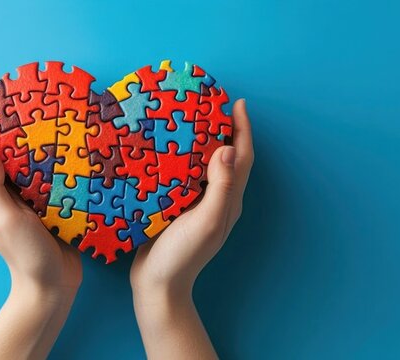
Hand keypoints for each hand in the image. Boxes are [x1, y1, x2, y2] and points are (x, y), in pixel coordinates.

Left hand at [0, 95, 81, 290]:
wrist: (51, 283)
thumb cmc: (25, 254)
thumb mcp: (5, 219)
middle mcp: (0, 193)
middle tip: (9, 99)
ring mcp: (20, 198)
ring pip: (17, 159)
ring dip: (22, 137)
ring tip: (35, 113)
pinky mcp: (41, 203)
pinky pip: (39, 172)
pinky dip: (44, 155)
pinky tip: (58, 144)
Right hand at [129, 99, 253, 358]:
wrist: (157, 284)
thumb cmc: (183, 255)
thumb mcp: (205, 221)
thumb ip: (220, 187)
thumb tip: (228, 148)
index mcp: (228, 200)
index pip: (242, 158)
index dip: (242, 129)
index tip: (236, 102)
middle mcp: (217, 199)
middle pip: (227, 157)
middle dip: (224, 129)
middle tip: (211, 104)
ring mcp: (197, 204)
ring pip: (206, 165)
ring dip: (203, 141)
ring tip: (190, 118)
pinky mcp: (177, 206)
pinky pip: (185, 175)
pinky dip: (182, 157)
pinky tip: (165, 148)